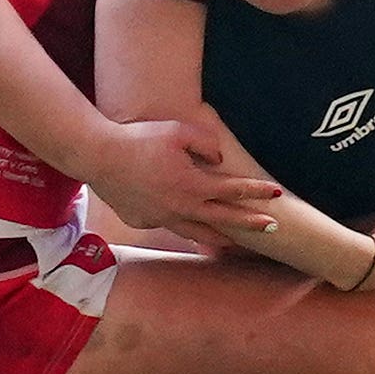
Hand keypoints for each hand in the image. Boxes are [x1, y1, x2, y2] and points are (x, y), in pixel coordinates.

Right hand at [82, 114, 282, 251]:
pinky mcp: (143, 220)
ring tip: (236, 242)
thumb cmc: (139, 139)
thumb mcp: (179, 131)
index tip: (277, 193)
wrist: (97, 156)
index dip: (257, 191)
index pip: (233, 190)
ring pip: (196, 232)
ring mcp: (161, 218)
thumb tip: (219, 159)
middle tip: (273, 227)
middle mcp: (180, 207)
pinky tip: (185, 220)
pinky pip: (168, 224)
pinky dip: (181, 224)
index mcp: (192, 185)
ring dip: (219, 237)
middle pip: (223, 220)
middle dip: (251, 224)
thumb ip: (206, 143)